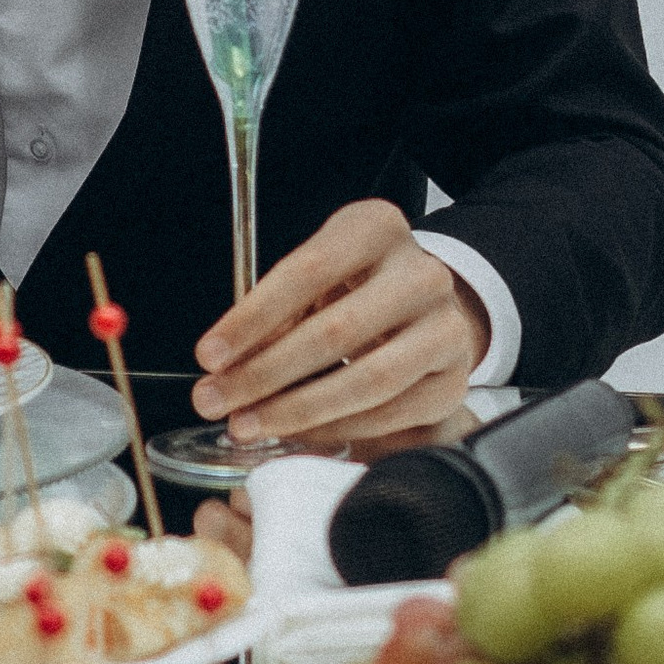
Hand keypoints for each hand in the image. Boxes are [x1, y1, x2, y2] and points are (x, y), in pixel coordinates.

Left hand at [191, 198, 489, 446]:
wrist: (425, 307)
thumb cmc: (355, 288)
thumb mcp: (314, 279)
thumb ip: (274, 316)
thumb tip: (226, 370)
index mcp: (377, 229)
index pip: (307, 271)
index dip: (252, 318)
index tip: (209, 355)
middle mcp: (422, 274)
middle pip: (336, 331)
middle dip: (264, 374)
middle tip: (216, 401)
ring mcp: (447, 329)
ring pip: (369, 380)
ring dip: (298, 410)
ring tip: (249, 424)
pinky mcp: (453, 381)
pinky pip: (391, 414)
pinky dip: (337, 429)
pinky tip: (298, 434)